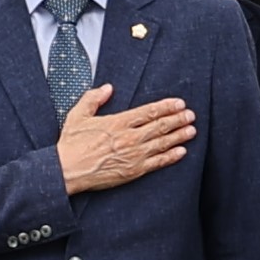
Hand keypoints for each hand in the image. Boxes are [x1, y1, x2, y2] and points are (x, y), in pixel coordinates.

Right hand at [53, 84, 191, 190]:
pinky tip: (181, 152)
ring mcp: (133, 155)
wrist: (67, 170)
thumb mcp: (78, 115)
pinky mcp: (133, 171)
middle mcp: (129, 138)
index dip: (166, 107)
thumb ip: (93, 98)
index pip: (148, 112)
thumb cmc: (71, 144)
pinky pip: (157, 163)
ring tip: (191, 130)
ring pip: (162, 143)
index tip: (179, 103)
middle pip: (160, 126)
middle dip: (178, 119)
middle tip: (190, 115)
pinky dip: (171, 157)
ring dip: (179, 136)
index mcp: (118, 123)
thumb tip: (108, 88)